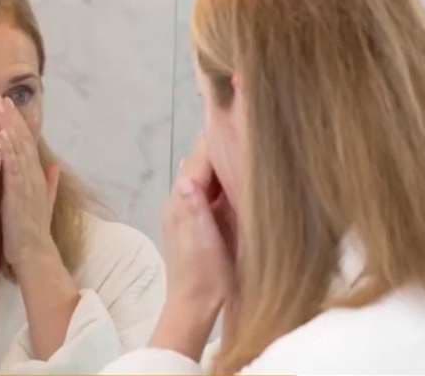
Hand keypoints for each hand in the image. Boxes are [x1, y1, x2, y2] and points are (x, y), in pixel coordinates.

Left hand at [0, 93, 79, 360]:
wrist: (34, 254)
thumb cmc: (30, 231)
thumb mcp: (39, 203)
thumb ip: (48, 184)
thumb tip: (56, 167)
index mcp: (31, 177)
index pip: (22, 144)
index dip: (13, 123)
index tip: (2, 105)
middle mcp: (31, 176)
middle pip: (20, 139)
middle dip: (8, 116)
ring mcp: (28, 183)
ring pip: (18, 148)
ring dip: (7, 125)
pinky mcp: (21, 193)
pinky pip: (14, 166)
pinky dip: (8, 148)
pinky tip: (0, 134)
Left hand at [165, 136, 234, 307]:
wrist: (194, 305)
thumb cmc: (203, 274)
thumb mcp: (201, 241)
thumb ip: (194, 208)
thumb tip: (186, 175)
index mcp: (182, 202)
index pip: (198, 161)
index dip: (215, 140)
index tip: (233, 119)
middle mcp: (182, 200)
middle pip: (201, 164)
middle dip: (219, 147)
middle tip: (243, 125)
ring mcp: (189, 210)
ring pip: (206, 176)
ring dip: (221, 162)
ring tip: (242, 142)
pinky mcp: (199, 220)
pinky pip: (210, 190)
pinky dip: (222, 179)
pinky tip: (236, 174)